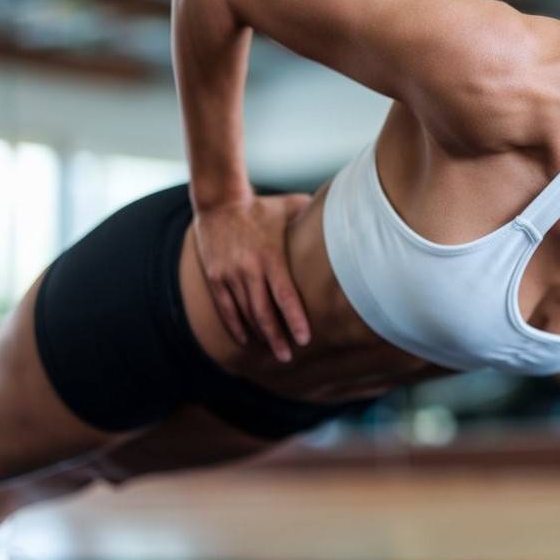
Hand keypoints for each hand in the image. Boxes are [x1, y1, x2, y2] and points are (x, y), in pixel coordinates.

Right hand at [193, 192, 312, 360]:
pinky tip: (246, 341)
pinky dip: (236, 327)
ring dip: (260, 335)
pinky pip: (225, 308)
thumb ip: (313, 217)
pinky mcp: (215, 277)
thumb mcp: (290, 208)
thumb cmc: (262, 207)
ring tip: (274, 351)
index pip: (285, 296)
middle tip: (289, 358)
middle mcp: (249, 269)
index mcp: (271, 257)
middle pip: (264, 313)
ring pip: (245, 314)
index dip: (294, 320)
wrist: (220, 201)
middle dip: (277, 338)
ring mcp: (229, 275)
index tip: (305, 339)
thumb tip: (344, 217)